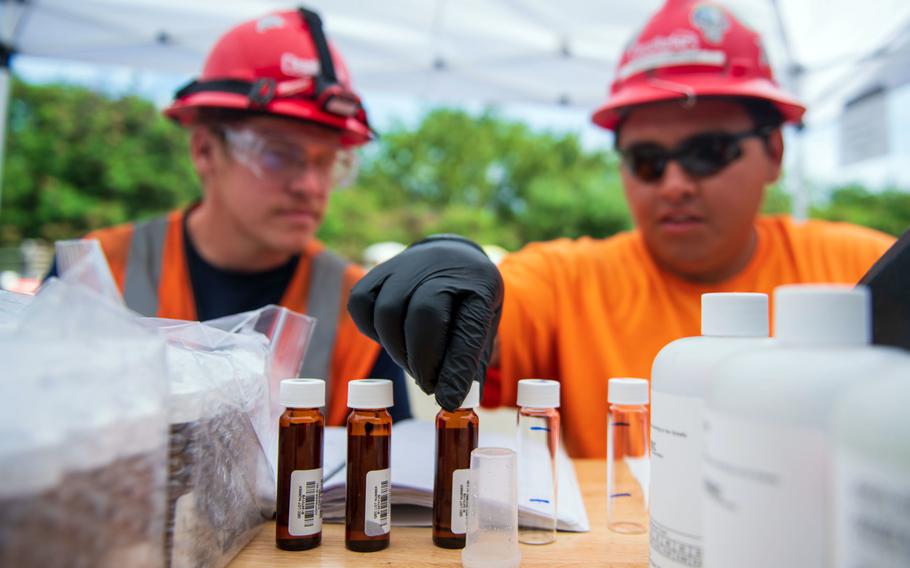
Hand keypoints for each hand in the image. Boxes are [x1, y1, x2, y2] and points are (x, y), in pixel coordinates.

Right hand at [348, 235, 503, 409]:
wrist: (451, 261)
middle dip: (422, 361)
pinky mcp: (378, 269)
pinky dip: (372, 330)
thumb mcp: (483, 329)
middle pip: (424, 315)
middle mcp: (444, 266)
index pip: (468, 327)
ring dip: (397, 350)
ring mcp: (407, 263)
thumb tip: (453, 403)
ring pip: (388, 311)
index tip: (449, 401)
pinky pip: (362, 303)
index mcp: (481, 283)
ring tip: (413, 363)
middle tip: (428, 384)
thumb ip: (469, 364)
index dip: (457, 368)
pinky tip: (392, 339)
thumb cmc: (467, 305)